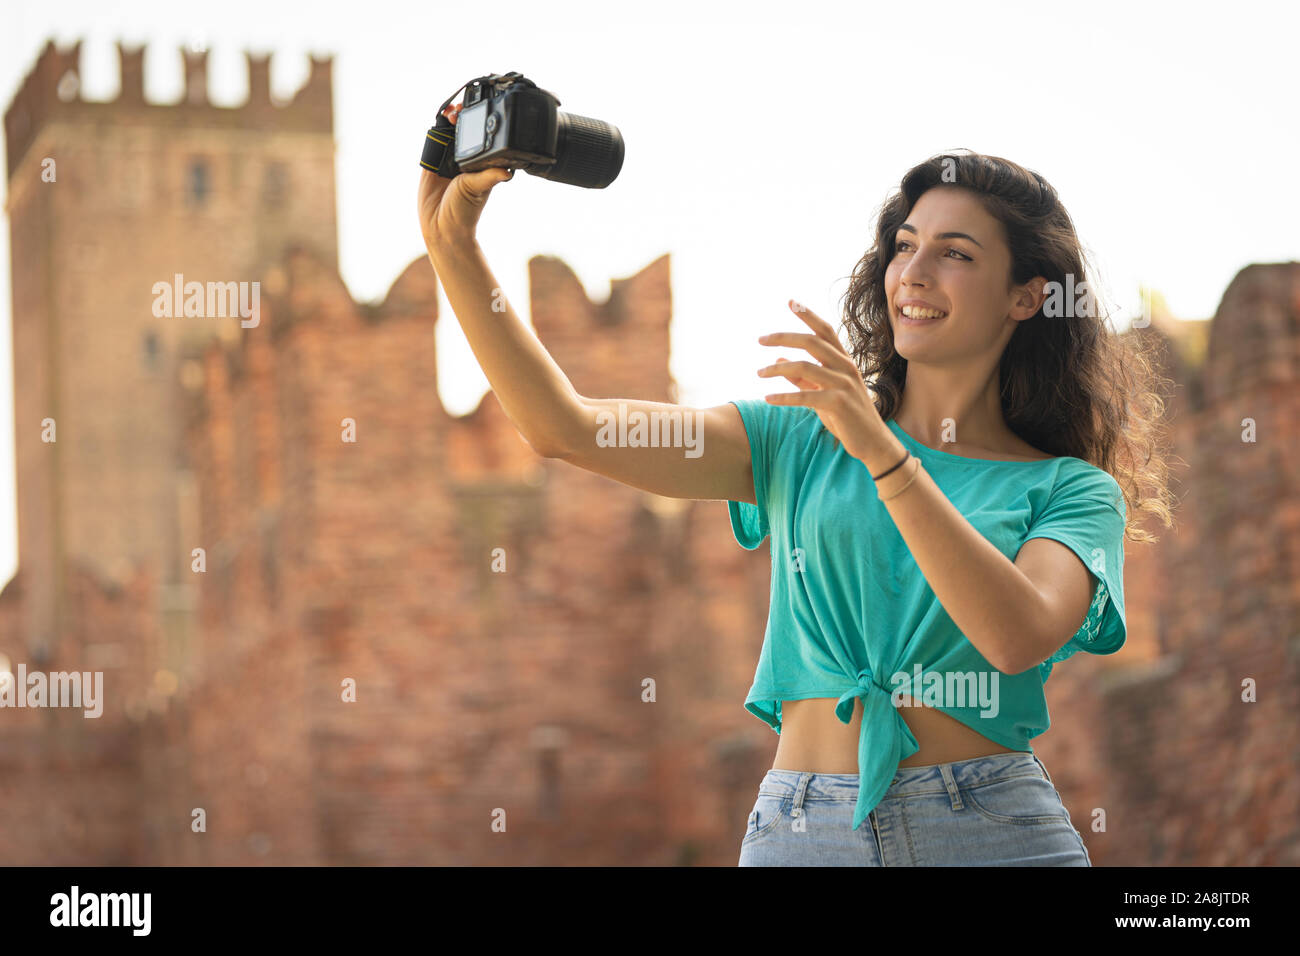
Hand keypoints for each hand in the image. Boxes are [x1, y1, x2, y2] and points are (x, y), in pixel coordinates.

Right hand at [418, 103, 514, 253]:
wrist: (441, 226)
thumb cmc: (465, 211)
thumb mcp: (479, 189)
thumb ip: (490, 176)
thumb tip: (508, 171)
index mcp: (478, 164)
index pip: (479, 139)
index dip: (478, 125)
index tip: (478, 113)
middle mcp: (463, 161)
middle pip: (462, 132)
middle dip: (462, 118)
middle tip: (462, 110)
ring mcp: (446, 160)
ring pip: (447, 134)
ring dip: (449, 120)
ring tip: (452, 112)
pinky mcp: (430, 163)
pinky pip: (432, 142)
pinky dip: (435, 130)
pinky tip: (440, 119)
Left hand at [757, 299, 886, 461]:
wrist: (872, 442)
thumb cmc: (846, 416)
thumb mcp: (822, 393)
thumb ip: (801, 378)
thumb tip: (778, 361)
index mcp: (843, 361)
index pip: (825, 331)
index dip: (808, 315)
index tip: (790, 302)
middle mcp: (846, 367)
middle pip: (812, 342)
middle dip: (784, 337)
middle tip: (760, 339)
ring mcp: (844, 384)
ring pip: (804, 367)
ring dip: (776, 369)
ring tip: (759, 373)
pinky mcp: (839, 404)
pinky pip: (805, 396)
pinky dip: (783, 396)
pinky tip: (768, 398)